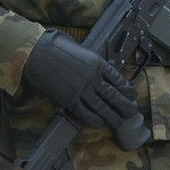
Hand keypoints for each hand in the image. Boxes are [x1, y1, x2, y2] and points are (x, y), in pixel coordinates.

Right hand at [22, 30, 139, 130]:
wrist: (37, 52)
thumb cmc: (57, 46)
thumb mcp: (81, 50)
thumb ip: (92, 62)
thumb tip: (102, 73)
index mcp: (97, 63)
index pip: (118, 79)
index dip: (127, 89)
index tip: (133, 95)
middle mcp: (92, 77)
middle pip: (113, 95)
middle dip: (125, 105)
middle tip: (132, 112)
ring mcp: (81, 90)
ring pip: (102, 107)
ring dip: (113, 116)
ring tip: (119, 121)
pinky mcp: (68, 100)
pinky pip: (85, 113)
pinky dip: (94, 120)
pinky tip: (99, 123)